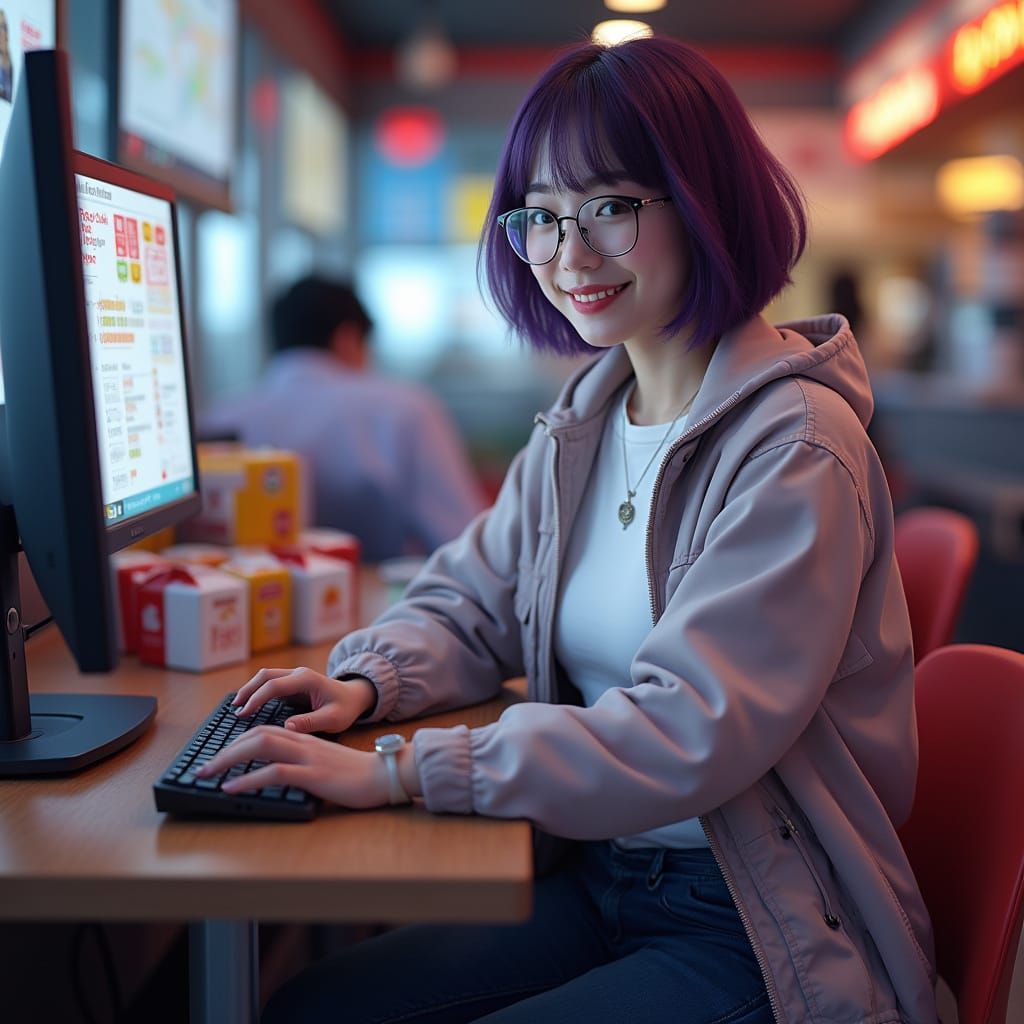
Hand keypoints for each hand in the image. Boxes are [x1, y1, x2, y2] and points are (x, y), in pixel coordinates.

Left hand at [195, 726, 391, 807]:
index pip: (264, 732)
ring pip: (260, 747)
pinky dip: (248, 779)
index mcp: (305, 739)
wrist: (385, 774)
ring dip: (228, 760)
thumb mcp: (325, 763)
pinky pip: (275, 772)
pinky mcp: (313, 774)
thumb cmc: (357, 774)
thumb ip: (303, 762)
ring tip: (207, 774)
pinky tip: (232, 787)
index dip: (238, 742)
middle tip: (203, 767)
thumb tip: (279, 773)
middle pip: (256, 735)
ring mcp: (307, 757)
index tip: (218, 757)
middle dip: (225, 751)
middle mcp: (302, 742)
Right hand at [230, 666, 376, 734]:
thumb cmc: (346, 708)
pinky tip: (248, 704)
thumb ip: (311, 722)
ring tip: (237, 706)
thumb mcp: (333, 719)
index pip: (275, 685)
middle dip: (248, 690)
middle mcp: (299, 674)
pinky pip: (270, 683)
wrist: (355, 697)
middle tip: (235, 709)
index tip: (244, 713)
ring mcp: (295, 676)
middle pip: (266, 676)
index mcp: (307, 679)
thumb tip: (286, 727)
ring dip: (250, 689)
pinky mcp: (293, 683)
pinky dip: (257, 691)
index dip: (257, 698)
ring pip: (266, 676)